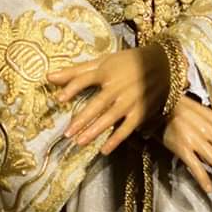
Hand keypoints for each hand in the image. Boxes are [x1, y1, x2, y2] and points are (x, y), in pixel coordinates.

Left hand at [47, 45, 169, 155]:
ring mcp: (130, 101)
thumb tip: (48, 77)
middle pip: (97, 104)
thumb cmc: (127, 63)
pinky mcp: (140, 112)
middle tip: (67, 133)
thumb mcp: (103, 62)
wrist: (163, 64)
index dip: (72, 88)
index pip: (85, 80)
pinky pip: (127, 128)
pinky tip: (104, 150)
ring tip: (79, 142)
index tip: (59, 100)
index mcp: (106, 71)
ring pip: (110, 118)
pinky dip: (116, 140)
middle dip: (81, 119)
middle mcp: (117, 87)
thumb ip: (76, 71)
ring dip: (95, 131)